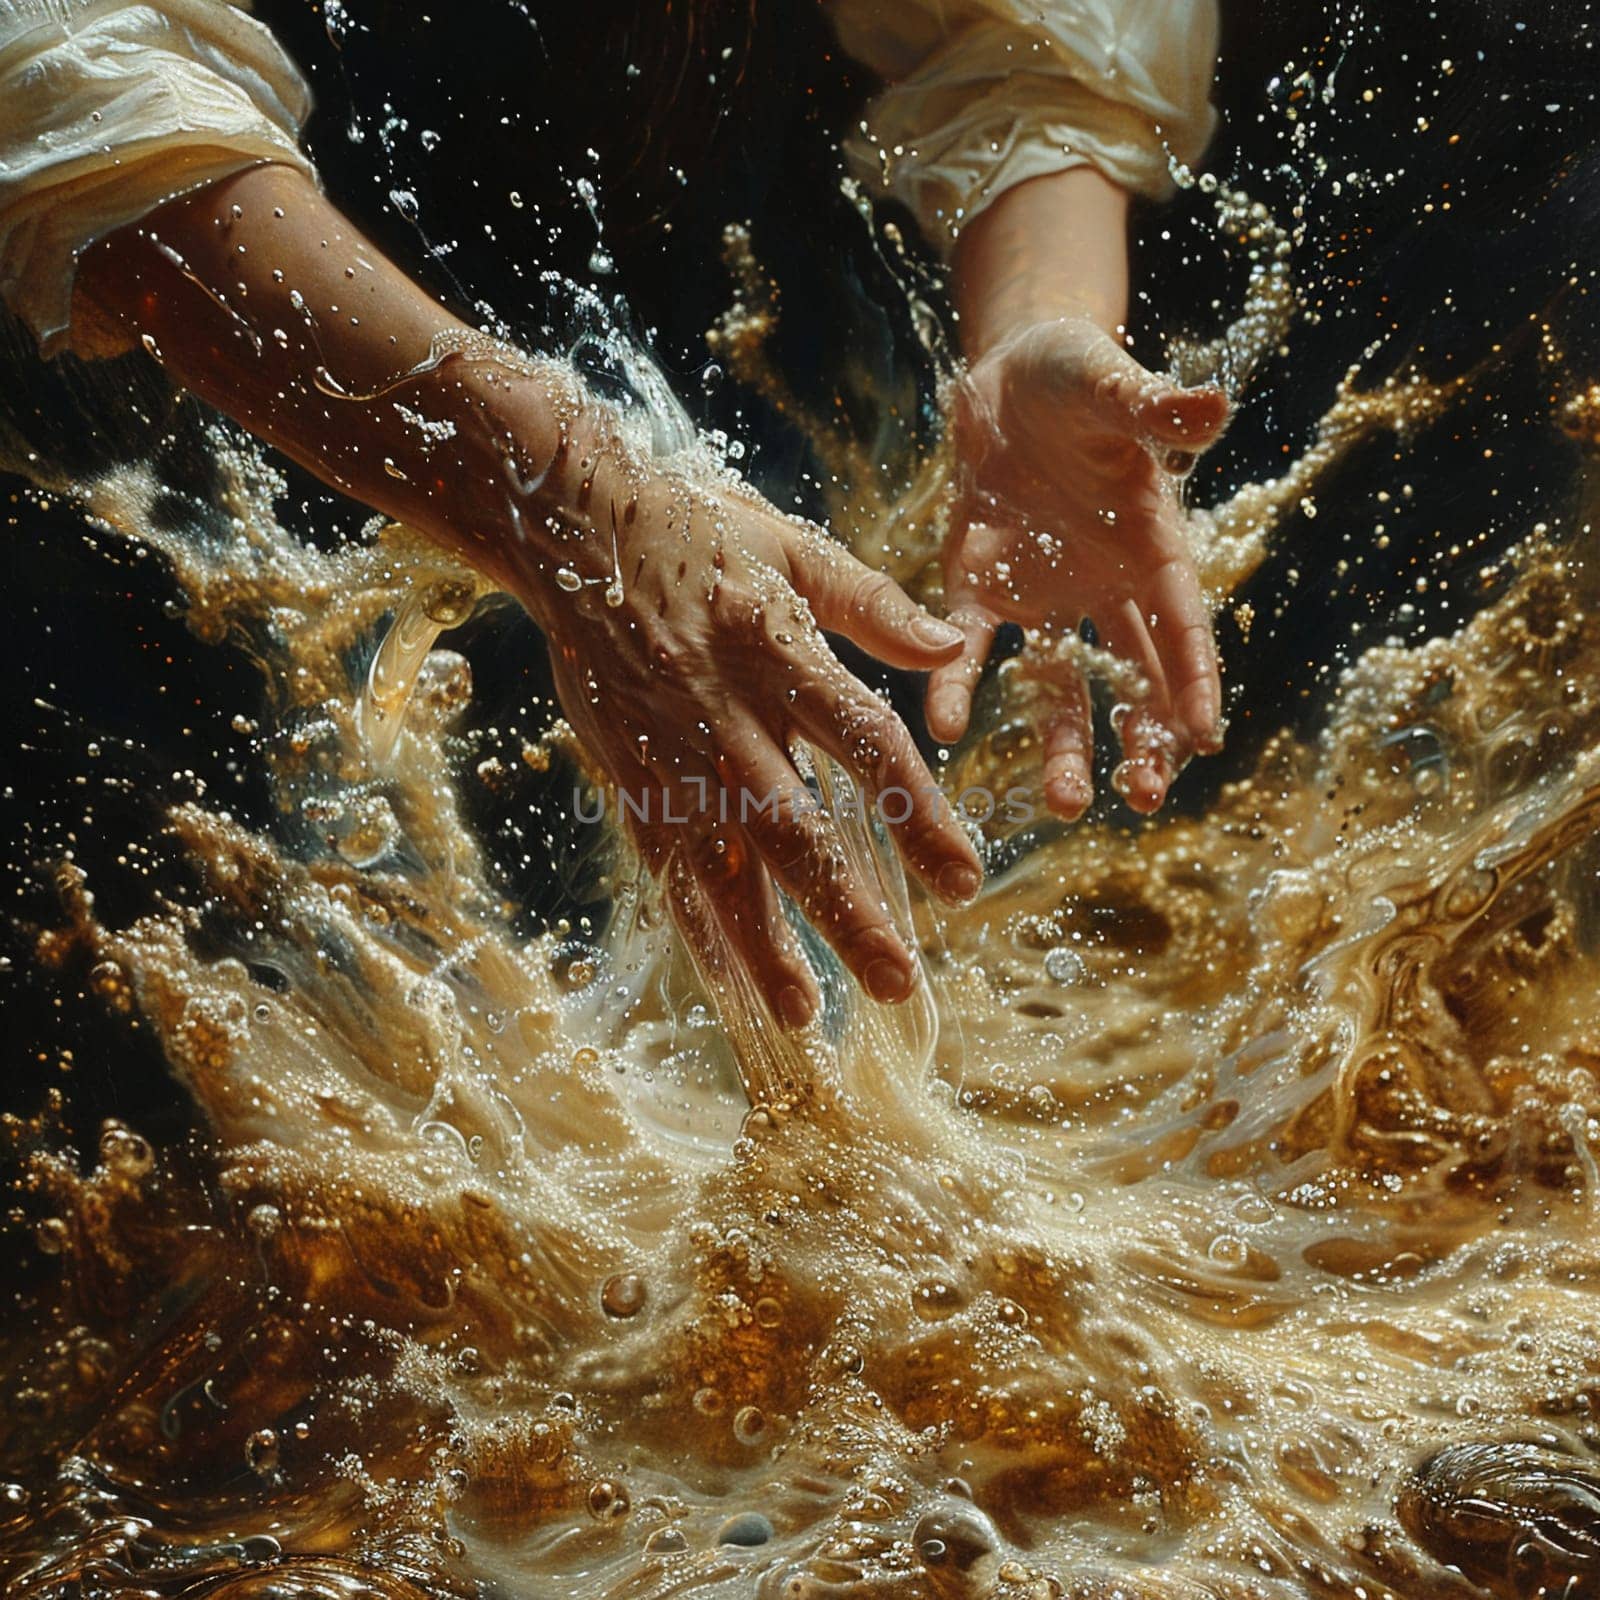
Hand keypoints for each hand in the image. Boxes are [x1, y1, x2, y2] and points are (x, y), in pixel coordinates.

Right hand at [482, 381, 982, 1028]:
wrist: (572, 532)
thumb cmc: (698, 532)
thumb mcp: (793, 545)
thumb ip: (874, 603)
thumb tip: (954, 650)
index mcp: (778, 651)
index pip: (865, 745)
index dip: (918, 816)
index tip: (964, 881)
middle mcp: (724, 714)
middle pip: (792, 829)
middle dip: (844, 915)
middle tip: (896, 984)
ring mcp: (668, 753)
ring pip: (717, 863)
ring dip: (758, 942)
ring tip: (798, 1015)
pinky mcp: (628, 774)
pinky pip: (663, 861)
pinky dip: (693, 922)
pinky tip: (722, 978)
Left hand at [926, 315, 1228, 817]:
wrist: (1006, 375)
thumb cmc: (1076, 375)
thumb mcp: (1110, 384)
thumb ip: (1150, 408)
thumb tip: (1210, 407)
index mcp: (1151, 544)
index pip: (1181, 620)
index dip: (1193, 676)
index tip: (1202, 737)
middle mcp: (1105, 585)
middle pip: (1131, 675)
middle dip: (1141, 738)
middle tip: (1142, 797)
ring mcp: (1044, 595)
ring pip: (1061, 683)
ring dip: (1065, 742)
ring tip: (1064, 804)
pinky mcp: (979, 589)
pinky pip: (970, 647)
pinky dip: (958, 684)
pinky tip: (945, 728)